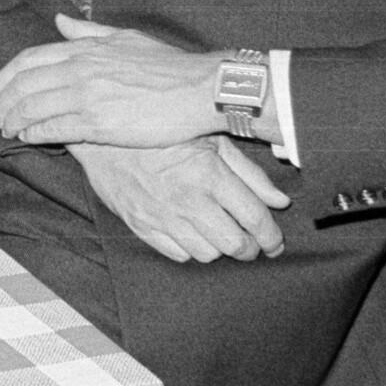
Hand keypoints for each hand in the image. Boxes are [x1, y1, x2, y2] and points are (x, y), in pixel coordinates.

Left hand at [0, 13, 226, 148]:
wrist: (200, 89)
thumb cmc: (169, 65)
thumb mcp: (126, 37)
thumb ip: (88, 33)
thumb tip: (59, 22)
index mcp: (85, 49)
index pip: (29, 59)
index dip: (7, 76)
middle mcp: (80, 70)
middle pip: (23, 85)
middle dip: (4, 101)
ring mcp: (87, 97)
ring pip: (32, 108)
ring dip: (13, 120)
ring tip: (8, 129)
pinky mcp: (98, 125)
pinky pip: (53, 129)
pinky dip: (34, 134)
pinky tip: (28, 138)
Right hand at [75, 140, 291, 262]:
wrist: (105, 133)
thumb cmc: (163, 131)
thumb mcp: (212, 139)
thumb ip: (249, 173)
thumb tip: (279, 201)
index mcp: (210, 175)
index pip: (255, 219)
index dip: (272, 236)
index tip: (275, 241)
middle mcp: (188, 200)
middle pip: (235, 245)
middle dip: (250, 248)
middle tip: (252, 242)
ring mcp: (163, 217)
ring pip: (208, 254)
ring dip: (220, 248)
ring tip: (220, 233)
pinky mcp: (142, 226)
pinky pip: (178, 254)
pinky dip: (191, 249)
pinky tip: (193, 232)